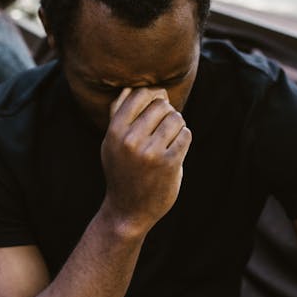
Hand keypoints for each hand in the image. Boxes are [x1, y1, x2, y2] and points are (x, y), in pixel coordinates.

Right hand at [101, 87, 191, 234]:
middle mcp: (130, 140)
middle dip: (166, 113)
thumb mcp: (111, 144)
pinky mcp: (169, 163)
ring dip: (177, 126)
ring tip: (169, 138)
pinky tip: (175, 150)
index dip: (151, 97)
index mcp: (114, 131)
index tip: (155, 107)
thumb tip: (129, 87)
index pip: (139, 94)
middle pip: (161, 105)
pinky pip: (185, 135)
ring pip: (176, 118)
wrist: (128, 210)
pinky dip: (183, 139)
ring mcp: (150, 152)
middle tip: (163, 127)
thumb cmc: (122, 171)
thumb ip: (118, 115)